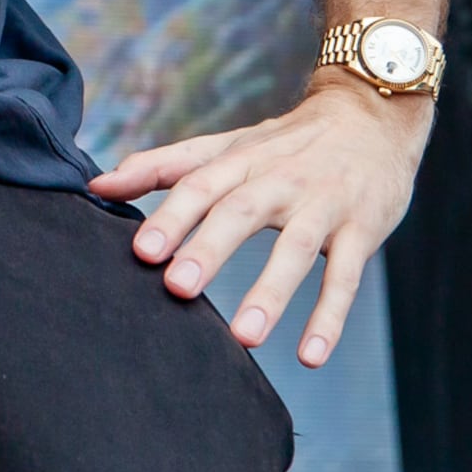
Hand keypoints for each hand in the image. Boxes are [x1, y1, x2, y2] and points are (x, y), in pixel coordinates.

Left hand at [91, 71, 434, 366]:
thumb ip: (165, 166)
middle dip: (210, 249)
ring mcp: (324, 205)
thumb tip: (98, 185)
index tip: (141, 251)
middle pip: (242, 212)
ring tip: (243, 338)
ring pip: (296, 249)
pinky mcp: (361, 230)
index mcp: (242, 162)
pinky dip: (330, 316)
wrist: (373, 116)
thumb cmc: (287, 142)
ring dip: (270, 293)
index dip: (172, 217)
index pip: (200, 185)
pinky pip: (346, 277)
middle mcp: (280, 180)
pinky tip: (310, 356)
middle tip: (178, 288)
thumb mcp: (228, 147)